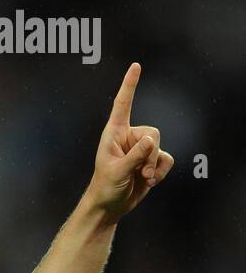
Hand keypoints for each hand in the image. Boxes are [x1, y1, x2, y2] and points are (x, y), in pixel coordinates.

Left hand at [88, 62, 173, 222]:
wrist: (109, 207)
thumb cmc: (105, 187)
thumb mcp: (118, 171)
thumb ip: (135, 155)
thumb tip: (152, 140)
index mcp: (114, 134)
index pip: (123, 105)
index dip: (129, 85)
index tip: (136, 66)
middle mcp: (129, 137)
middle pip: (153, 132)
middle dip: (150, 153)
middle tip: (140, 171)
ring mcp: (141, 149)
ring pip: (160, 147)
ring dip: (154, 165)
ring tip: (143, 178)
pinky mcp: (150, 161)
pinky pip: (166, 159)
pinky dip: (161, 171)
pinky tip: (150, 181)